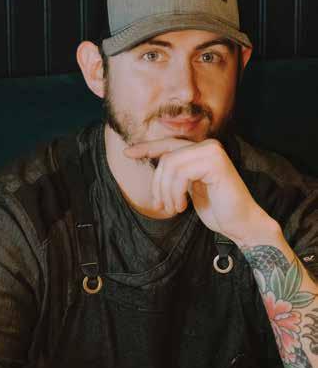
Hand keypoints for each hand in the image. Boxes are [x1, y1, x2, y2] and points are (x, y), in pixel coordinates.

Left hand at [124, 138, 274, 245]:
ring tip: (174, 208)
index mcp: (201, 150)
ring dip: (167, 192)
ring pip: (171, 165)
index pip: (168, 145)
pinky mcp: (215, 162)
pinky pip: (181, 174)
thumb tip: (152, 162)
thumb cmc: (216, 208)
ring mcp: (212, 152)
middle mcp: (208, 146)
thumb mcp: (188, 188)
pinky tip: (183, 206)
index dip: (146, 148)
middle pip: (166, 158)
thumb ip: (175, 173)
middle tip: (162, 206)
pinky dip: (176, 193)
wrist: (240, 223)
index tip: (127, 153)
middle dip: (158, 185)